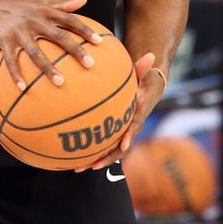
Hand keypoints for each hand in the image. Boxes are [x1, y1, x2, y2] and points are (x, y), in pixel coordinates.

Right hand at [0, 0, 101, 89]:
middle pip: (58, 36)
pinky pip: (11, 61)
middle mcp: (34, 20)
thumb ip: (62, 2)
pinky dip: (16, 75)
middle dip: (75, 50)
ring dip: (48, 68)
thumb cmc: (17, 4)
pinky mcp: (4, 42)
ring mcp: (18, 32)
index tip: (99, 42)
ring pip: (36, 53)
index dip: (85, 30)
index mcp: (44, 10)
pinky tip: (23, 89)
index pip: (69, 19)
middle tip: (90, 64)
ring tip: (61, 83)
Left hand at [76, 52, 164, 170]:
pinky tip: (72, 158)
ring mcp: (123, 133)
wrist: (148, 93)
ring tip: (77, 168)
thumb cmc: (143, 81)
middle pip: (121, 149)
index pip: (134, 128)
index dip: (129, 137)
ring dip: (95, 161)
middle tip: (94, 165)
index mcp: (138, 116)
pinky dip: (90, 153)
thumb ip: (143, 67)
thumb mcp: (144, 74)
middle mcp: (131, 128)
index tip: (123, 145)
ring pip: (110, 152)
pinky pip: (102, 146)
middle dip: (108, 158)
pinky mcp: (114, 134)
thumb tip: (150, 54)